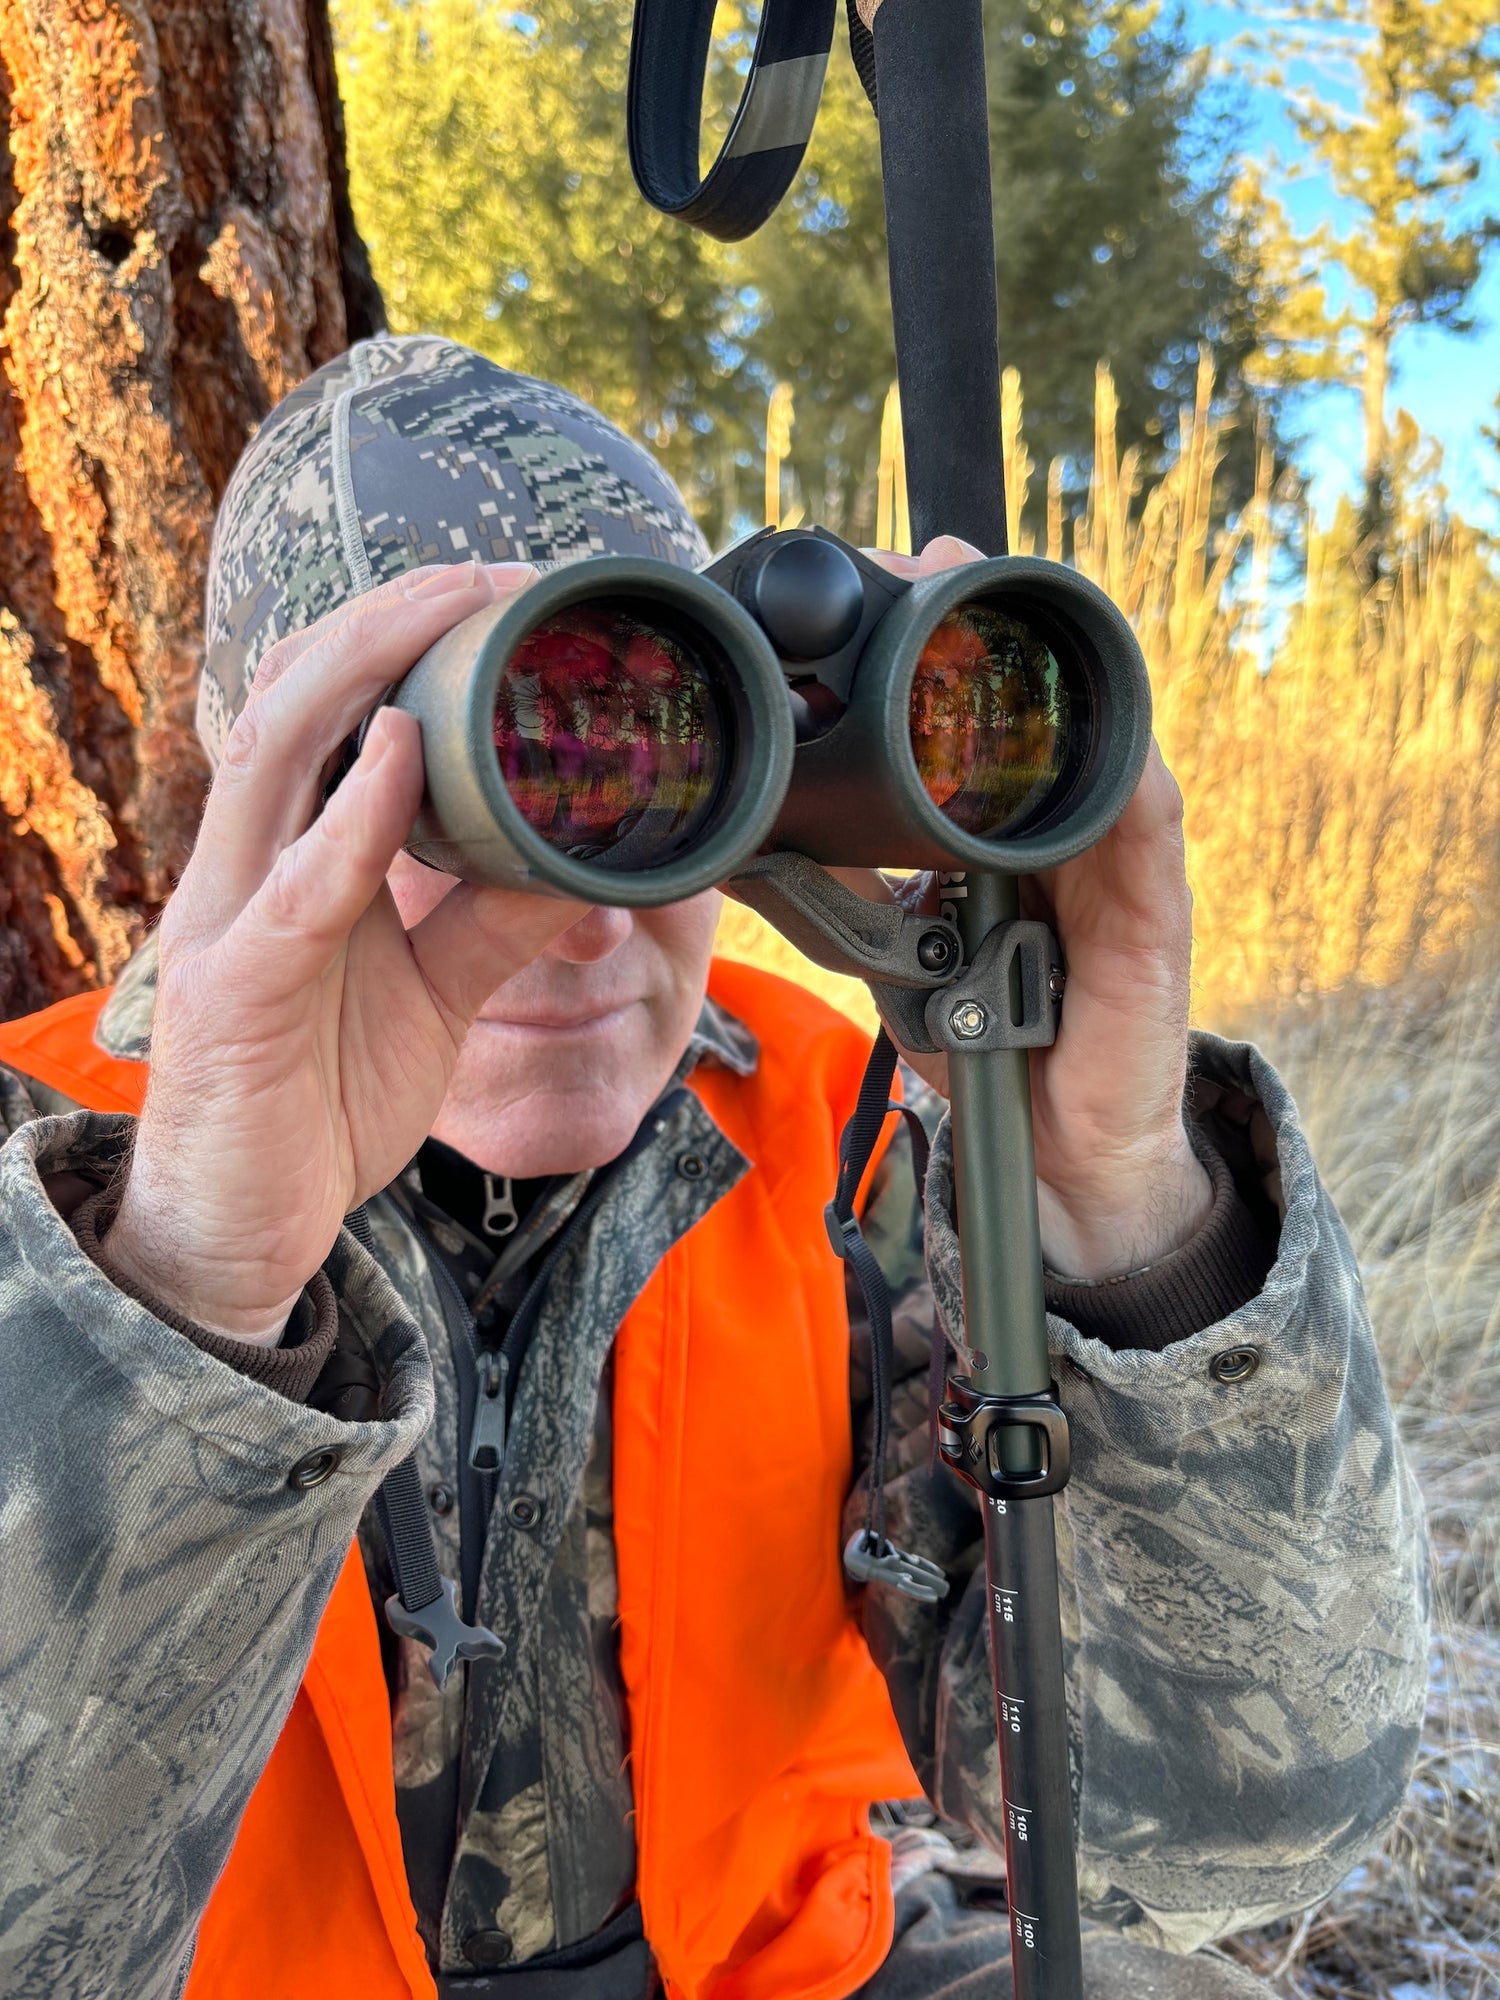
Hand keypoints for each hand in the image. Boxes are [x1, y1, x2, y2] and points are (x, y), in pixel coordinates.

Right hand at [104, 563, 586, 1342]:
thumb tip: (584, 860)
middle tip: (484, 569)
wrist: (242, 1232)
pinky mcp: (236, 987)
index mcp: (282, 859)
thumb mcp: (434, 997)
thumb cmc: (319, 1102)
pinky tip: (405, 752)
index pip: (324, 716)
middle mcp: (242, 866)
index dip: (392, 639)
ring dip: (365, 668)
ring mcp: (229, 919)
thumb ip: (496, 924)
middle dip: (385, 621)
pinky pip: (301, 884)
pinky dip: (355, 812)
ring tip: (445, 605)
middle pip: (293, 699)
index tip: (489, 589)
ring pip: (276, 754)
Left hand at [850, 537, 1211, 1280]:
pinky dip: (1128, 785)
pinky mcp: (1152, 921)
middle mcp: (1065, 835)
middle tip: (932, 561)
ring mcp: (1117, 870)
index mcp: (1005, 836)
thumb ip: (860, 892)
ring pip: (1095, 750)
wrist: (1056, 1154)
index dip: (931, 651)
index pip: (975, 726)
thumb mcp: (904, 954)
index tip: (879, 587)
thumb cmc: (990, 1043)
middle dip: (984, 629)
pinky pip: (1146, 836)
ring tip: (1000, 606)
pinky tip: (1105, 738)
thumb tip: (770, 844)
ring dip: (1051, 676)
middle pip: (1037, 710)